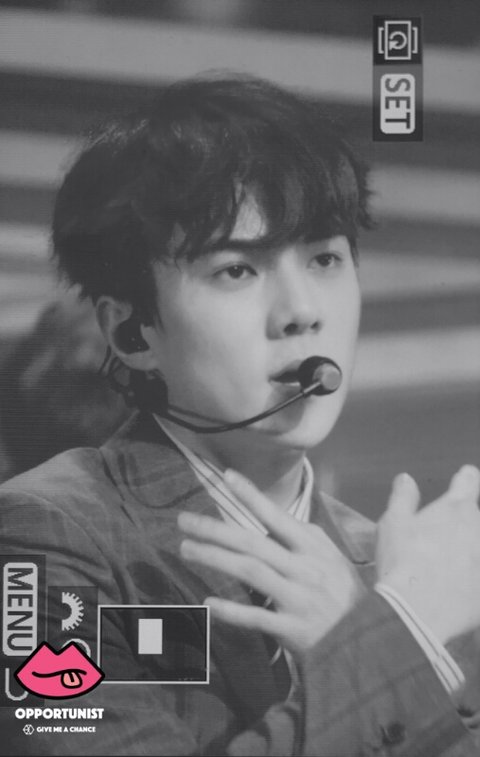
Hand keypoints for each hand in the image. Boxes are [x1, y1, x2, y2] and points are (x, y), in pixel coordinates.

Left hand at [178, 469, 363, 658]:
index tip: (225, 477)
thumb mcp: (332, 557)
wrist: (370, 638)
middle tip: (183, 521)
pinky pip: (257, 617)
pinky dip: (232, 610)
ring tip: (186, 549)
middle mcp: (304, 568)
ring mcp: (298, 598)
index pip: (277, 516)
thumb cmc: (345, 594)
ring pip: (250, 572)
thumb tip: (274, 518)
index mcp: (313, 547)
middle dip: (215, 530)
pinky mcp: (293, 629)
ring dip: (215, 559)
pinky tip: (207, 603)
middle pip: (252, 543)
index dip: (251, 496)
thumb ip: (304, 537)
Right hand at [376, 464, 479, 643]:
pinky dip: (473, 576)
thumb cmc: (402, 561)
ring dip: (471, 550)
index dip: (466, 478)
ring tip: (454, 563)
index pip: (469, 480)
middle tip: (448, 537)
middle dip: (467, 523)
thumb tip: (406, 478)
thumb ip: (403, 497)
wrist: (419, 612)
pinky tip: (464, 586)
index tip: (464, 479)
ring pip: (479, 547)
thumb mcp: (393, 524)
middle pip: (478, 517)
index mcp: (456, 508)